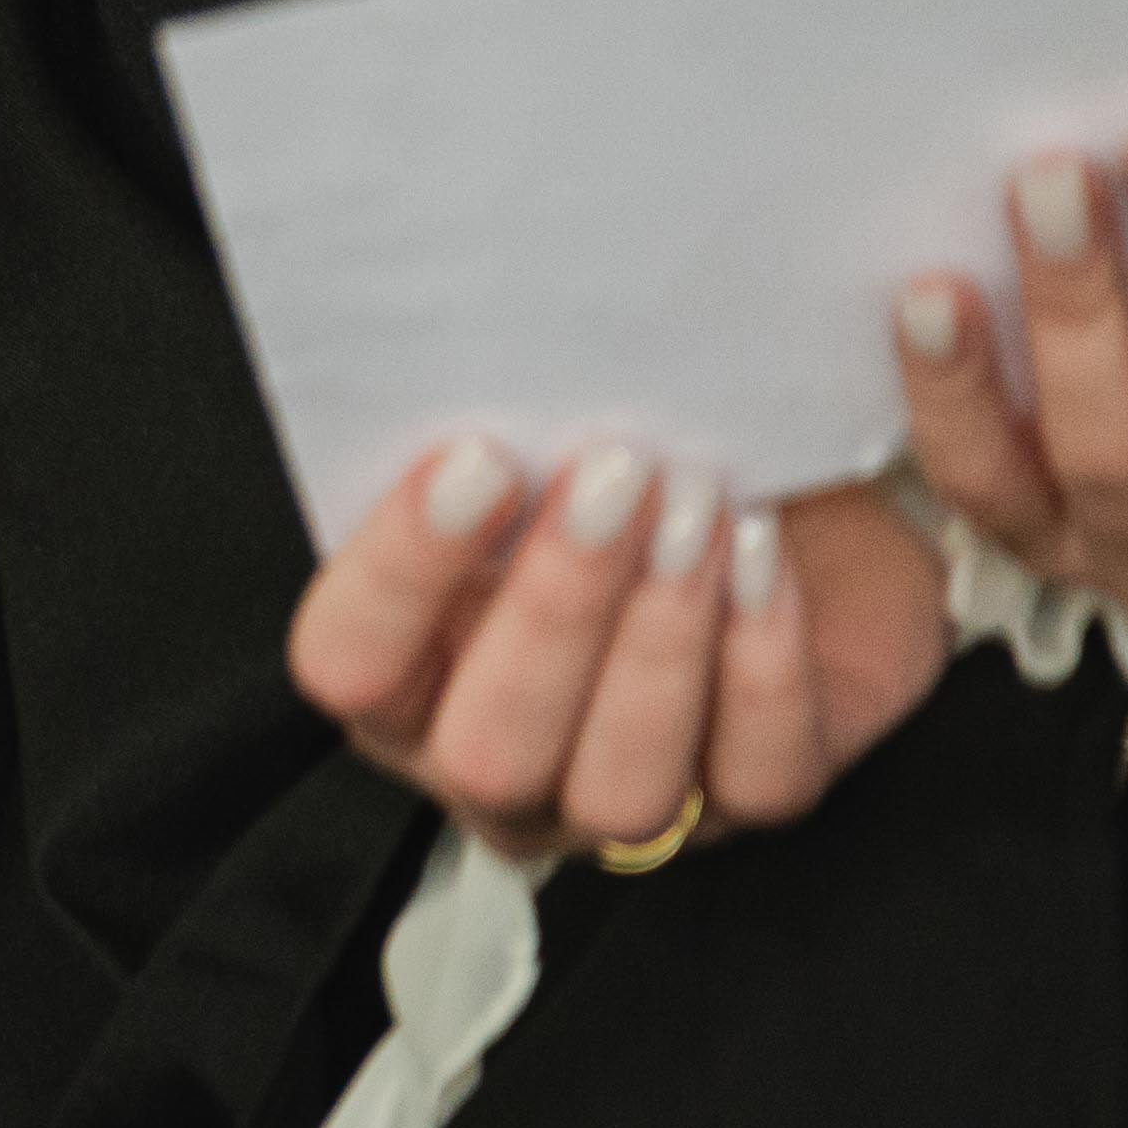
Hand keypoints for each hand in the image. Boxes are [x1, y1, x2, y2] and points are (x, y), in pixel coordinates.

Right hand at [286, 441, 938, 866]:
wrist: (778, 484)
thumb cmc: (629, 452)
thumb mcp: (542, 421)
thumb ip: (490, 412)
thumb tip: (476, 333)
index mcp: (399, 662)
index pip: (349, 662)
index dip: (400, 574)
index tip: (479, 459)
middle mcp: (493, 752)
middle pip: (487, 751)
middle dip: (554, 612)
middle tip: (614, 475)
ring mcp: (617, 795)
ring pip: (618, 790)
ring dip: (660, 642)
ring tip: (697, 509)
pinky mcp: (750, 794)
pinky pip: (754, 777)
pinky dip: (760, 665)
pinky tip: (757, 557)